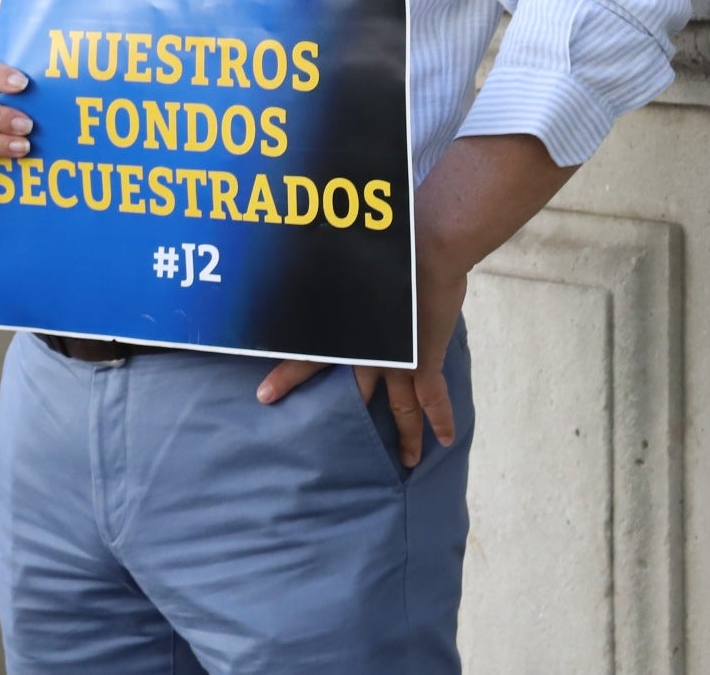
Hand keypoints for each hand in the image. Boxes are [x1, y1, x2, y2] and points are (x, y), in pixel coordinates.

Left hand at [255, 263, 470, 470]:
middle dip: (346, 420)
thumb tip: (307, 256)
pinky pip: (434, 397)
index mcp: (347, 332)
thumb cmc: (384, 249)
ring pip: (401, 408)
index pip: (306, 357)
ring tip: (406, 462)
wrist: (425, 247)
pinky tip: (445, 440)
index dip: (286, 377)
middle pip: (355, 393)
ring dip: (406, 436)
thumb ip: (331, 273)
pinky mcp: (426, 360)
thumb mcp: (344, 262)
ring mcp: (399, 359)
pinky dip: (441, 419)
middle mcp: (369, 352)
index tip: (264, 397)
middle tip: (333, 445)